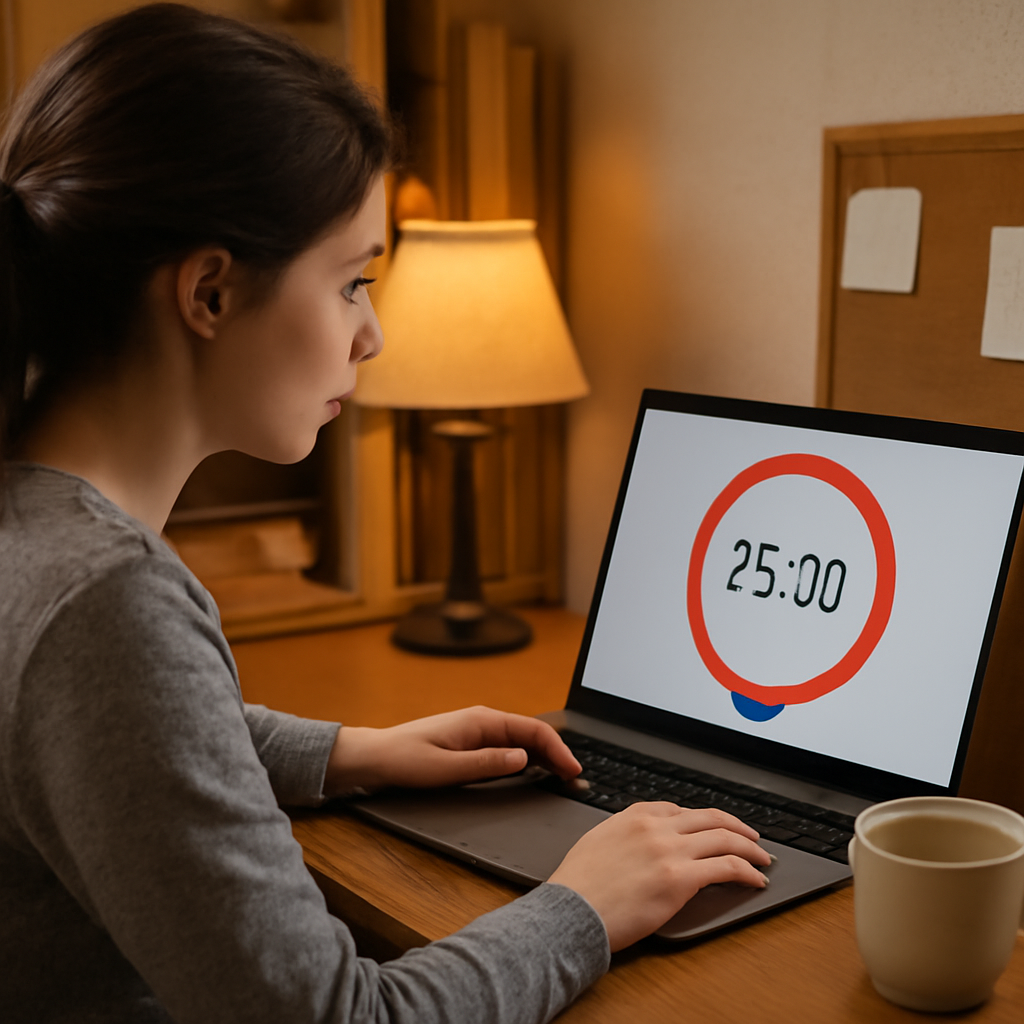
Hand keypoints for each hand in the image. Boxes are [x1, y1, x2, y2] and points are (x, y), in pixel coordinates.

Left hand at [324, 705, 581, 794]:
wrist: (376, 756)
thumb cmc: (406, 760)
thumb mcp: (446, 768)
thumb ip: (486, 763)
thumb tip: (524, 759)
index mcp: (481, 721)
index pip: (532, 730)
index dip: (558, 750)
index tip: (573, 770)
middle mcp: (483, 721)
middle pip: (531, 734)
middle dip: (557, 753)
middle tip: (575, 778)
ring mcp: (478, 731)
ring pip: (522, 741)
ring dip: (544, 757)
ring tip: (562, 777)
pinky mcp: (472, 742)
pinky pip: (507, 747)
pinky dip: (526, 759)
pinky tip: (534, 773)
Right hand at [548, 802, 770, 951]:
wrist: (571, 910)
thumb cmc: (578, 885)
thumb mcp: (598, 841)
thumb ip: (625, 834)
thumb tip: (641, 844)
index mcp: (635, 815)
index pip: (681, 810)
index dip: (705, 820)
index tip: (715, 829)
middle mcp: (656, 826)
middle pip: (710, 818)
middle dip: (737, 827)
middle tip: (752, 838)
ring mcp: (670, 850)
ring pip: (725, 838)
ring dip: (750, 848)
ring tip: (762, 858)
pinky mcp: (681, 878)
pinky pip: (727, 867)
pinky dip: (747, 871)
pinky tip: (755, 879)